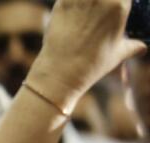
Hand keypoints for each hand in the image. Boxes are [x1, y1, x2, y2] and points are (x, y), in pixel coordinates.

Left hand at [30, 0, 146, 107]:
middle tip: (94, 10)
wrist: (62, 74)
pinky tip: (69, 8)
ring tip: (81, 12)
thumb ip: (132, 46)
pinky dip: (67, 1)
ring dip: (84, 1)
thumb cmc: (92, 65)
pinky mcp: (62, 3)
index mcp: (121, 6)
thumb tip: (142, 48)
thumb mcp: (118, 54)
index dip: (114, 2)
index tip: (107, 7)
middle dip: (98, 1)